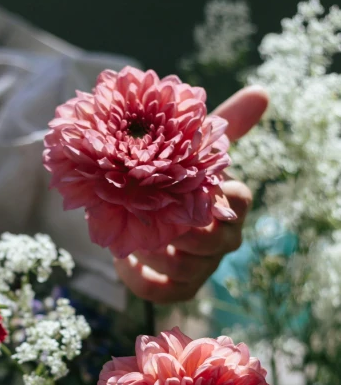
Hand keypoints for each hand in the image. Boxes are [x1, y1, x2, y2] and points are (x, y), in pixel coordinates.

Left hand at [114, 85, 268, 303]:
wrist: (141, 213)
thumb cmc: (172, 175)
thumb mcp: (190, 149)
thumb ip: (219, 125)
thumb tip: (262, 92)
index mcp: (231, 204)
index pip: (239, 202)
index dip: (216, 197)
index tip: (187, 185)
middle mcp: (223, 238)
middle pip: (214, 241)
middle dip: (181, 229)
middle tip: (148, 214)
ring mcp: (203, 267)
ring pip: (186, 268)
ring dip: (153, 251)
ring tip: (126, 234)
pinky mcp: (180, 288)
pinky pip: (164, 292)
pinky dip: (141, 280)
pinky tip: (122, 263)